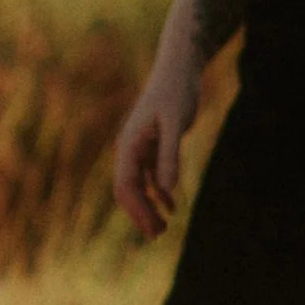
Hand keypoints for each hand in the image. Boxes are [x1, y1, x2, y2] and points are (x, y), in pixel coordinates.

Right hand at [112, 63, 197, 238]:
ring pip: (139, 184)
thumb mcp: (176, 124)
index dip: (137, 209)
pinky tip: (171, 206)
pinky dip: (158, 191)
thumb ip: (170, 155)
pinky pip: (150, 175)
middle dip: (139, 213)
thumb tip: (167, 189)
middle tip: (156, 236)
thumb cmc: (176, 93)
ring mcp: (140, 147)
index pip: (125, 185)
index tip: (151, 228)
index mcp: (129, 144)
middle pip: (128, 189)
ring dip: (148, 206)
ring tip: (163, 228)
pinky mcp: (153, 144)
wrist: (179, 68)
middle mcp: (130, 147)